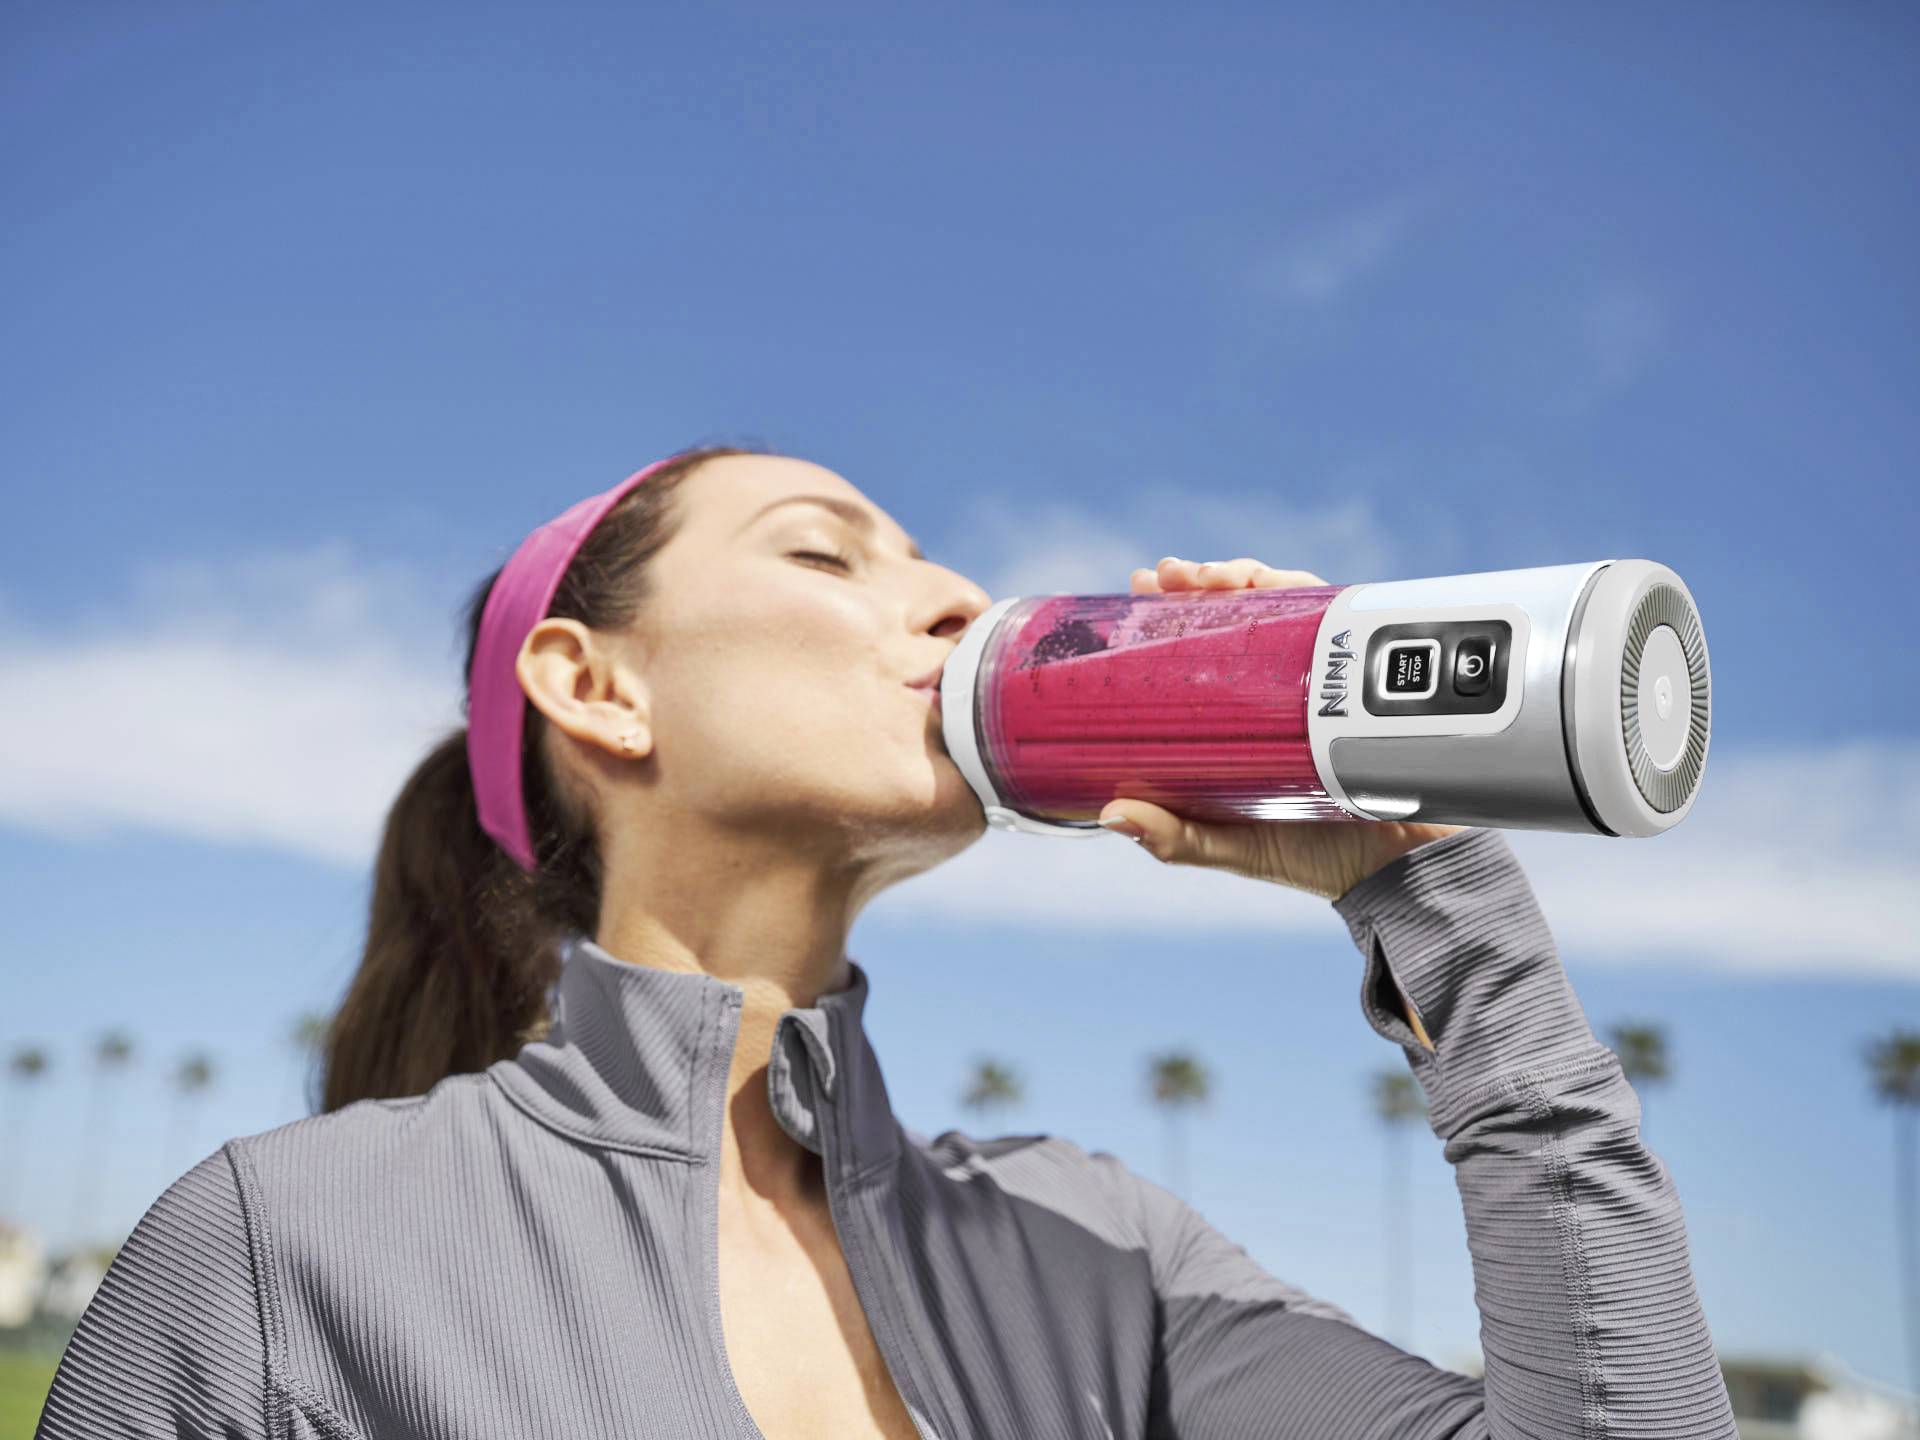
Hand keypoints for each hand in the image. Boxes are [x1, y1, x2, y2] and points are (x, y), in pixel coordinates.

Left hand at [1096, 556, 1466, 901]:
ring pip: (1278, 603)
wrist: (1401, 866)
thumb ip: (1175, 837)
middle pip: (1233, 613)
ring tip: (1214, 577)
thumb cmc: (1313, 858)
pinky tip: (1273, 583)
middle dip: (1200, 580)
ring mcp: (1315, 676)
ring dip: (1242, 576)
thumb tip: (1112, 815)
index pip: (1194, 649)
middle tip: (1172, 575)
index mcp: (1234, 722)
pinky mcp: (1354, 671)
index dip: (1165, 612)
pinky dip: (1300, 589)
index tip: (1141, 585)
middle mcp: (1273, 690)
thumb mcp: (1230, 846)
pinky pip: (1329, 615)